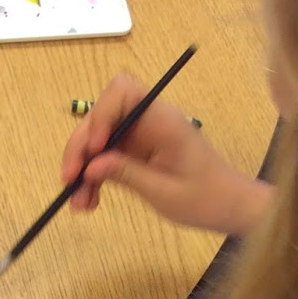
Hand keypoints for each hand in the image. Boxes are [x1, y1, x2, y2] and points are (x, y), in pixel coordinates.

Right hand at [61, 74, 272, 235]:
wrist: (228, 207)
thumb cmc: (206, 198)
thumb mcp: (165, 192)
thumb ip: (127, 174)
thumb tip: (90, 166)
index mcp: (162, 120)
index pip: (123, 91)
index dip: (101, 114)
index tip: (93, 149)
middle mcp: (148, 120)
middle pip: (101, 116)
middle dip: (81, 147)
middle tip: (69, 182)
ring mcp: (140, 135)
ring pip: (97, 139)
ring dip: (82, 167)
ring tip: (78, 203)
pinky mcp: (135, 151)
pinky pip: (105, 156)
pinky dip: (93, 176)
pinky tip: (88, 201)